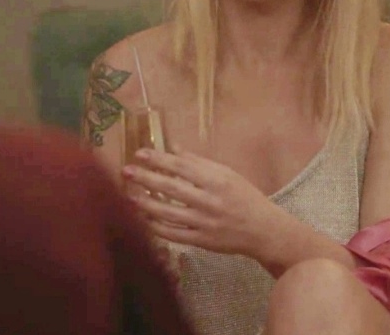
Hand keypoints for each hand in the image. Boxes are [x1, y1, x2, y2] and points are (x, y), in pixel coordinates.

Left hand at [122, 147, 281, 257]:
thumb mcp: (227, 174)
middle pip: (171, 188)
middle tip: (126, 171)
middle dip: (146, 178)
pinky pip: (173, 234)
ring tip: (129, 195)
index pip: (181, 166)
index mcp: (216, 180)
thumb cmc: (245, 196)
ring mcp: (204, 222)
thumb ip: (199, 162)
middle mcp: (209, 200)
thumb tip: (173, 147)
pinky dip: (156, 227)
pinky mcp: (201, 241)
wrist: (263, 230)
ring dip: (145, 203)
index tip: (140, 153)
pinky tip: (143, 218)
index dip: (158, 159)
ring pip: (167, 213)